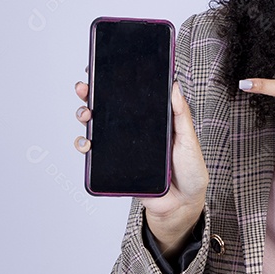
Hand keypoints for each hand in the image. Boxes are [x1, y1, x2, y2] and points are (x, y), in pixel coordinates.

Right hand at [74, 80, 206, 256]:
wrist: (182, 204)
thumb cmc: (190, 171)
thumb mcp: (189, 139)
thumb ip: (181, 114)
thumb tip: (175, 85)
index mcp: (152, 121)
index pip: (130, 98)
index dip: (114, 83)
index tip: (101, 69)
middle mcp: (134, 132)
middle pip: (107, 109)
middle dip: (91, 95)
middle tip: (85, 88)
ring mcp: (123, 148)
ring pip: (96, 128)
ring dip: (84, 117)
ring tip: (86, 115)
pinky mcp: (115, 167)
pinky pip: (95, 155)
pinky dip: (85, 146)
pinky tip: (88, 143)